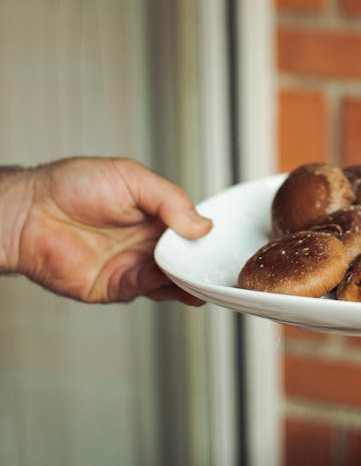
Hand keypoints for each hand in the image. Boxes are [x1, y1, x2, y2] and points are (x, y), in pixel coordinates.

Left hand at [1, 158, 211, 303]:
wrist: (31, 211)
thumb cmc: (72, 185)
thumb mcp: (132, 177)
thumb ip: (170, 200)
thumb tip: (202, 224)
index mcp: (154, 213)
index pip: (190, 227)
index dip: (206, 234)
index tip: (223, 240)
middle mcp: (145, 241)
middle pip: (185, 257)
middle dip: (202, 262)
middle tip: (220, 263)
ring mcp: (130, 265)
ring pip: (170, 279)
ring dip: (188, 280)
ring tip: (205, 276)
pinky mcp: (113, 286)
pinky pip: (144, 288)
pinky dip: (162, 286)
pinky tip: (173, 278)